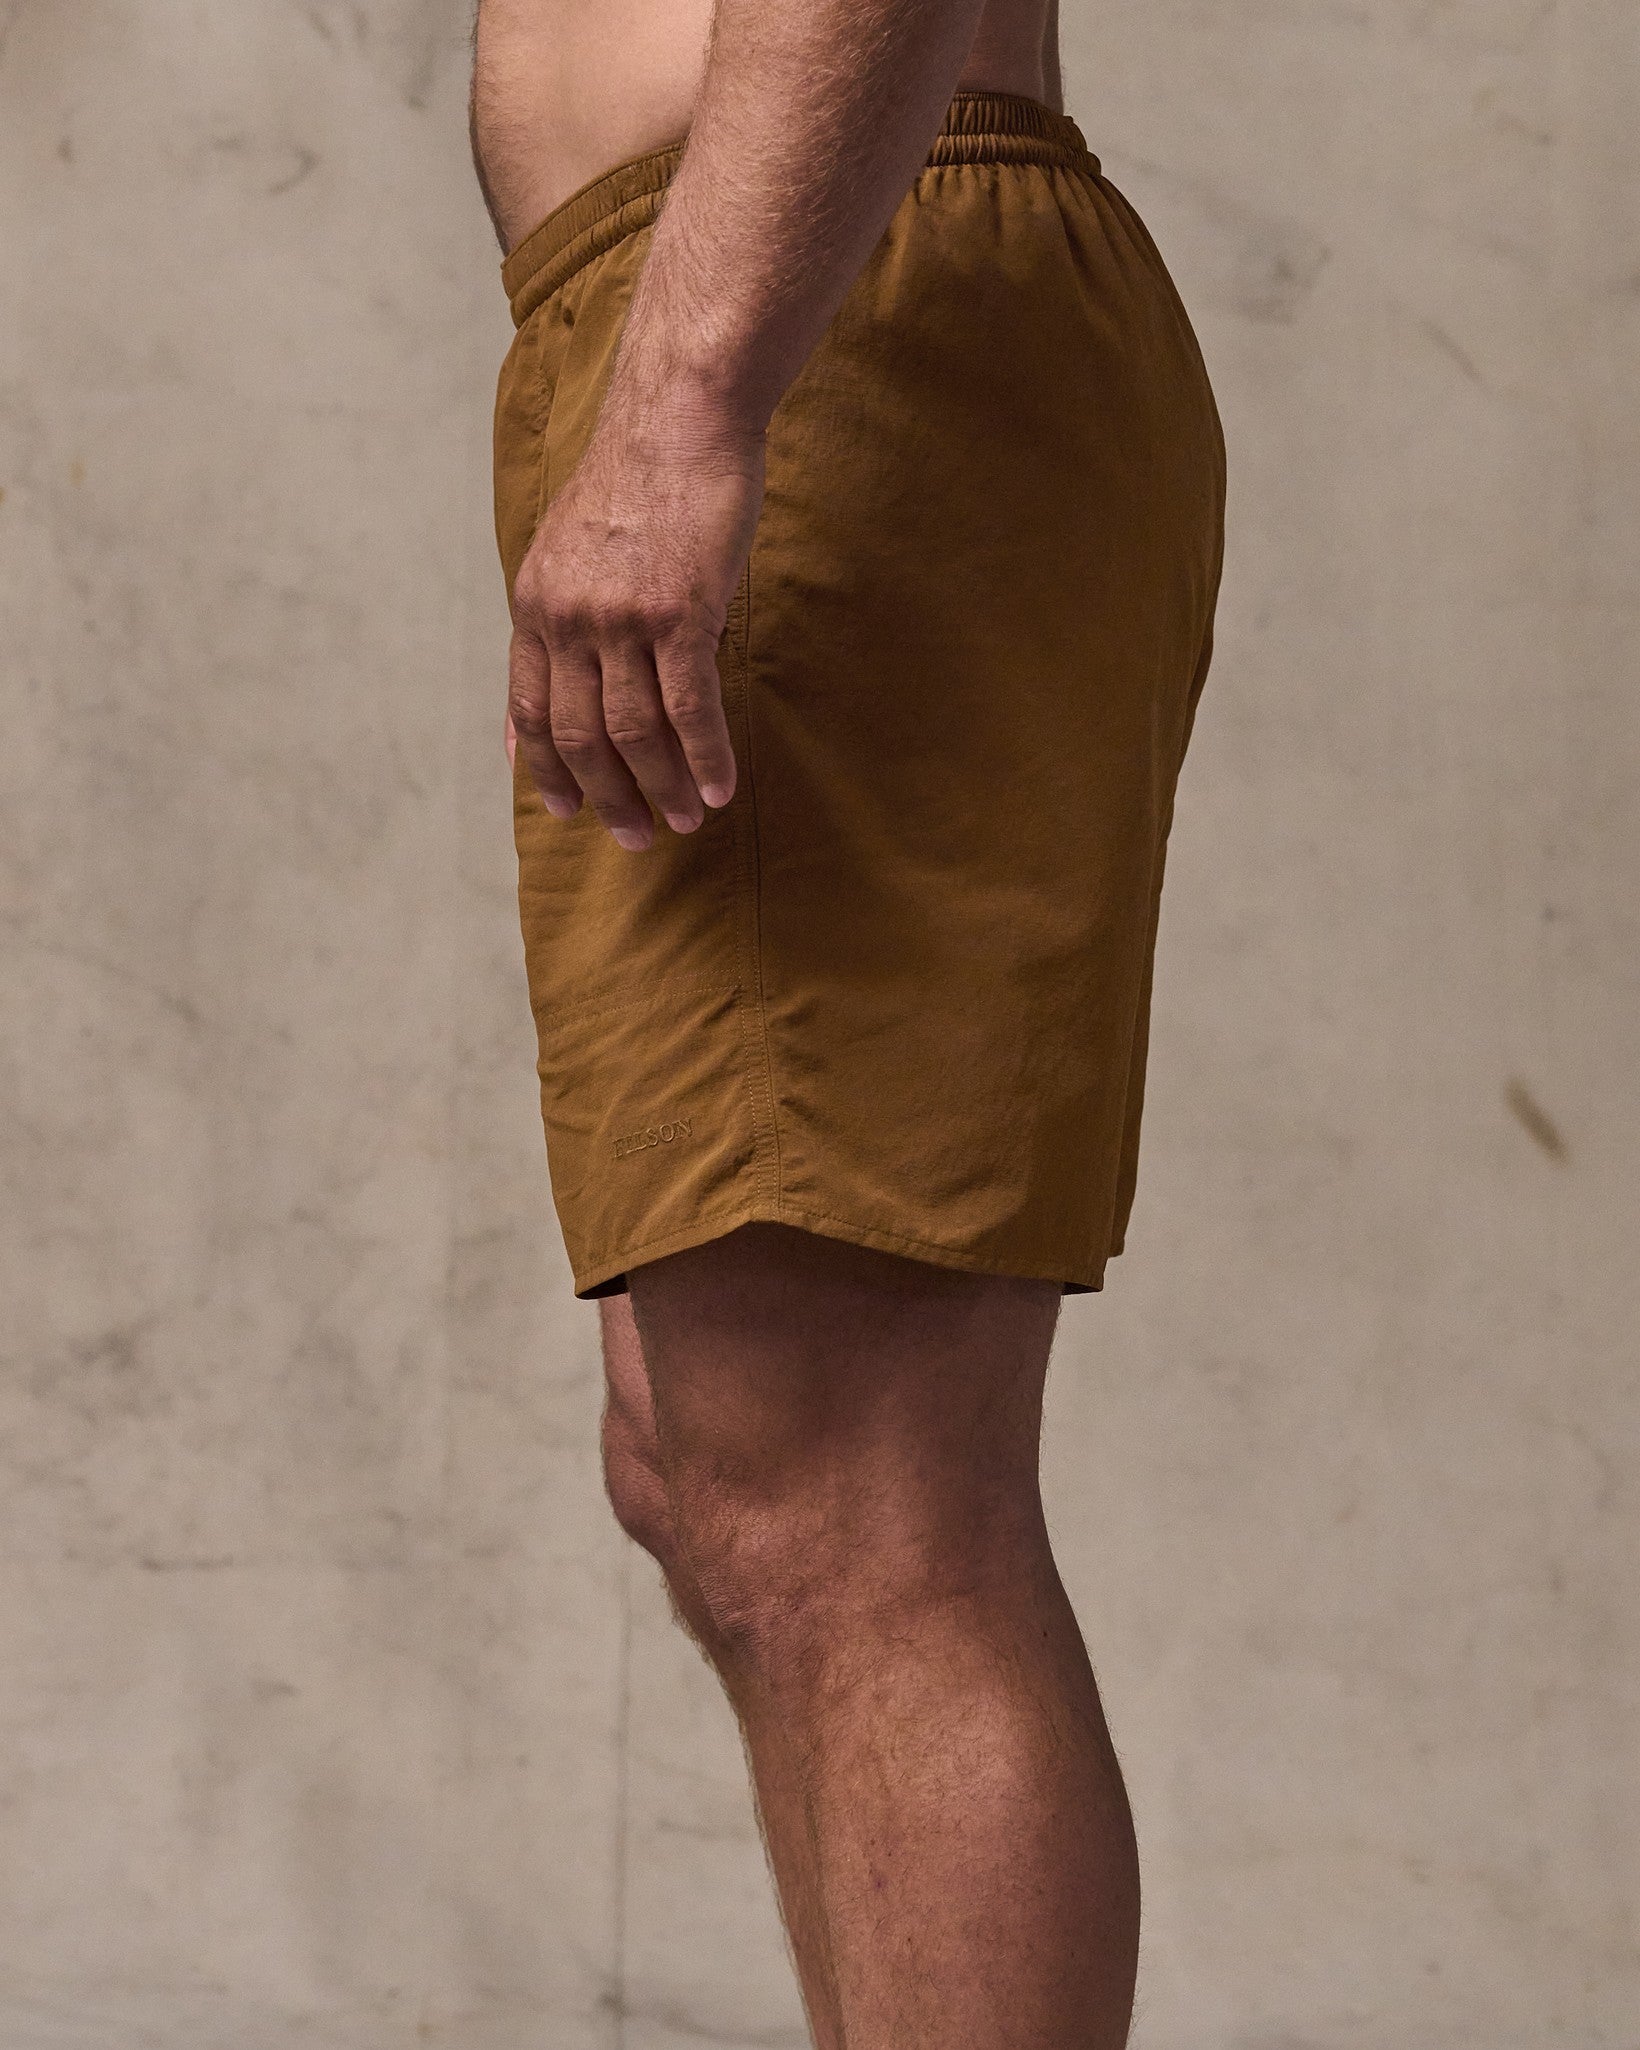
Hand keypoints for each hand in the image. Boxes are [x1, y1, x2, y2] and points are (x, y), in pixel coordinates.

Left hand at [507, 390, 765, 850]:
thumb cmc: (638, 480)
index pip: (530, 710)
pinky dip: (705, 756)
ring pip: (633, 731)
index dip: (548, 770)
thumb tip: (547, 685)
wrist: (680, 415)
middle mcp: (569, 616)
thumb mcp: (570, 548)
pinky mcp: (679, 611)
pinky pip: (689, 708)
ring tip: (686, 820)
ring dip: (662, 786)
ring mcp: (621, 616)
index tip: (568, 811)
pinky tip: (721, 787)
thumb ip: (556, 619)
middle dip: (609, 797)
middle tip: (639, 837)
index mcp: (535, 604)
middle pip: (580, 735)